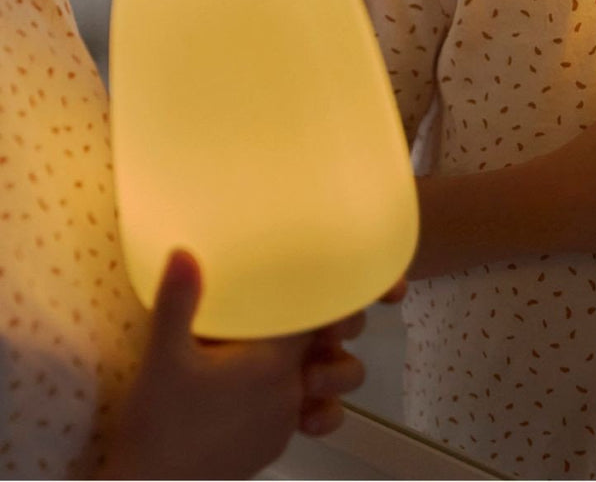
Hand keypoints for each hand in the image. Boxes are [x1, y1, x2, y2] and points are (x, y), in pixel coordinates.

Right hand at [103, 253, 404, 478]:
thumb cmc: (157, 427)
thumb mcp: (163, 357)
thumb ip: (178, 301)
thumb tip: (184, 253)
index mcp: (273, 363)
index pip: (321, 320)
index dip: (325, 301)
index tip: (318, 285)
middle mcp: (287, 394)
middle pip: (331, 353)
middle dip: (328, 336)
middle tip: (308, 317)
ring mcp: (280, 425)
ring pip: (322, 391)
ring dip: (315, 374)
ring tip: (292, 357)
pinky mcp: (267, 450)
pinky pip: (297, 419)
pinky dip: (293, 404)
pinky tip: (264, 397)